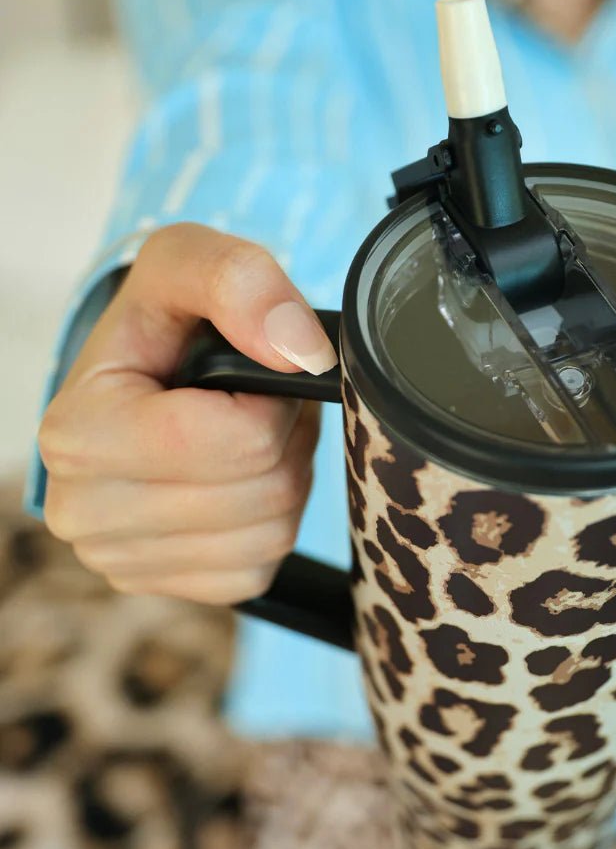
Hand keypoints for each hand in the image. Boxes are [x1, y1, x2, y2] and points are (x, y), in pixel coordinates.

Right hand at [39, 223, 336, 604]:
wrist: (135, 379)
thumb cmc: (160, 323)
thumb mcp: (187, 261)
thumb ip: (241, 280)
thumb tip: (304, 354)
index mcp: (77, 432)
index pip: (240, 441)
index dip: (273, 402)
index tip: (250, 374)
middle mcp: (82, 510)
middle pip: (264, 491)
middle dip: (285, 438)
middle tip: (260, 404)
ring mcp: (118, 560)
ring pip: (271, 535)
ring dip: (285, 477)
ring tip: (249, 435)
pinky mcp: (158, 588)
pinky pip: (259, 570)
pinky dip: (270, 522)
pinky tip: (238, 480)